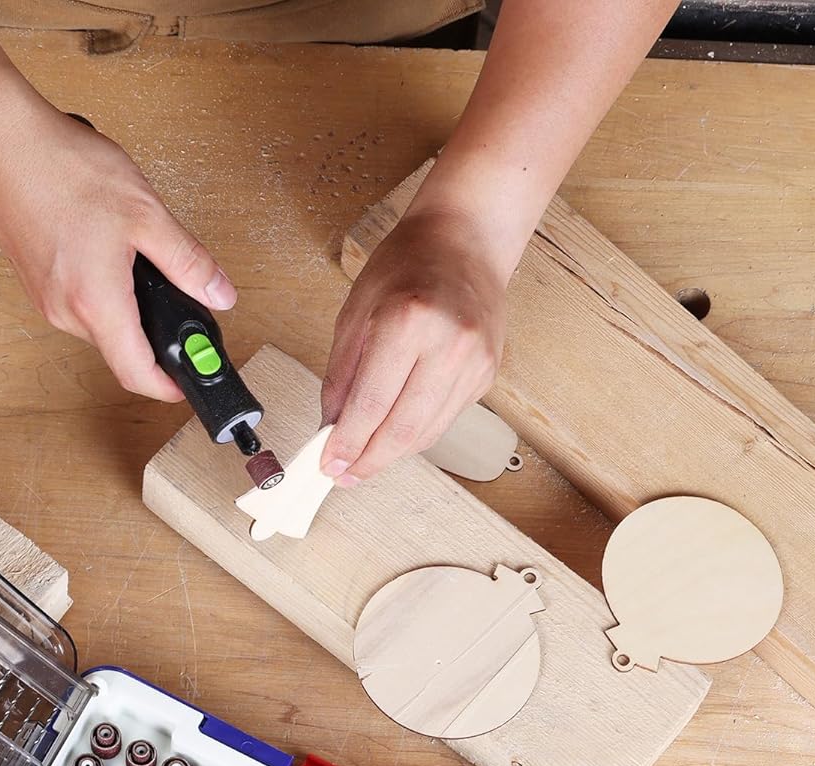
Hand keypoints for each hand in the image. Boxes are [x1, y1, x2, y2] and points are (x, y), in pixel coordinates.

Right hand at [0, 97, 235, 400]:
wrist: (2, 141)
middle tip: (177, 303)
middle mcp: (65, 313)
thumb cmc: (63, 168)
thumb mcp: (145, 213)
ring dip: (126, 309)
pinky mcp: (35, 286)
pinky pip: (78, 306)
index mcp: (95, 303)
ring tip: (133, 260)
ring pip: (100, 326)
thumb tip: (219, 294)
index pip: (136, 374)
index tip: (189, 383)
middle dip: (152, 334)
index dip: (168, 387)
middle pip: (121, 350)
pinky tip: (105, 251)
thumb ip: (188, 261)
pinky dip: (101, 293)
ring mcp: (45, 302)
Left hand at [321, 207, 507, 483]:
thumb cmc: (408, 264)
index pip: (371, 405)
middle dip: (369, 461)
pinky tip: (395, 433)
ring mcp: (473, 363)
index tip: (328, 465)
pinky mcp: (486, 374)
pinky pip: (445, 419)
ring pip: (427, 434)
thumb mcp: (356, 310)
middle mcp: (448, 345)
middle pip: (402, 430)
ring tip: (365, 461)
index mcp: (407, 322)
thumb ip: (341, 374)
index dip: (347, 444)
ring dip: (391, 454)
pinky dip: (416, 434)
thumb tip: (331, 428)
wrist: (466, 241)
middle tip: (346, 475)